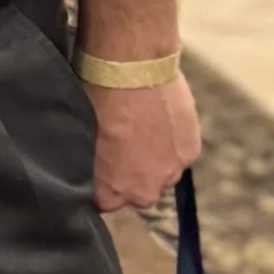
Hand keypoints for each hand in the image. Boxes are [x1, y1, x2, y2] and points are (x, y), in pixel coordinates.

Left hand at [89, 71, 201, 212]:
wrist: (131, 70)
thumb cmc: (96, 99)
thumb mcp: (83, 137)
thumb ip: (93, 164)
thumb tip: (94, 165)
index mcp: (109, 192)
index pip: (105, 204)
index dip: (103, 184)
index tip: (101, 167)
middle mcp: (141, 192)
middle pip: (137, 194)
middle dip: (132, 176)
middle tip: (125, 145)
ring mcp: (169, 174)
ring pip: (163, 176)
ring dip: (156, 160)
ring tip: (146, 129)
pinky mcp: (190, 154)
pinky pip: (181, 156)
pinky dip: (174, 143)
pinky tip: (163, 120)